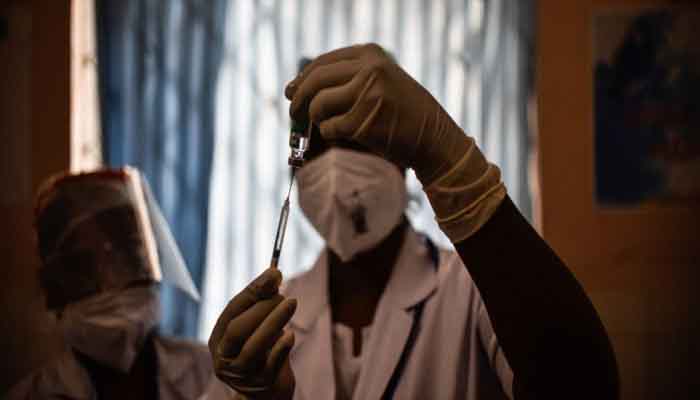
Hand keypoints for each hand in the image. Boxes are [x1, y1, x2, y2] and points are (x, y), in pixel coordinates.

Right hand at [208, 268, 296, 399]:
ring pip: (254, 346)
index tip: (274, 273)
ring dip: (274, 321)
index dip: (253, 290)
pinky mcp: (261, 384)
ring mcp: (241, 373)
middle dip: (262, 306)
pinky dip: (281, 347)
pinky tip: (290, 334)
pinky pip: (271, 364)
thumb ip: (263, 303)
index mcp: (218, 340)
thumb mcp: (259, 327)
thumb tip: (274, 274)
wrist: (267, 393)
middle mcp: (224, 358)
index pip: (232, 310)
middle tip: (284, 293)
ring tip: (291, 303)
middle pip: (238, 329)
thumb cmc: (264, 352)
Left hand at [286, 44, 505, 242]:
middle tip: (294, 112)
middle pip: (315, 80)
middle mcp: (369, 69)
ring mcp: (367, 94)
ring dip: (315, 118)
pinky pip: (329, 127)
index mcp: (370, 54)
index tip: (292, 91)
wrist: (434, 139)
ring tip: (322, 125)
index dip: (302, 78)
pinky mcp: (363, 121)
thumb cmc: (404, 113)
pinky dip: (329, 134)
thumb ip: (348, 77)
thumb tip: (299, 87)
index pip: (322, 62)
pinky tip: (340, 135)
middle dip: (299, 98)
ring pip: (319, 103)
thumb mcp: (381, 80)